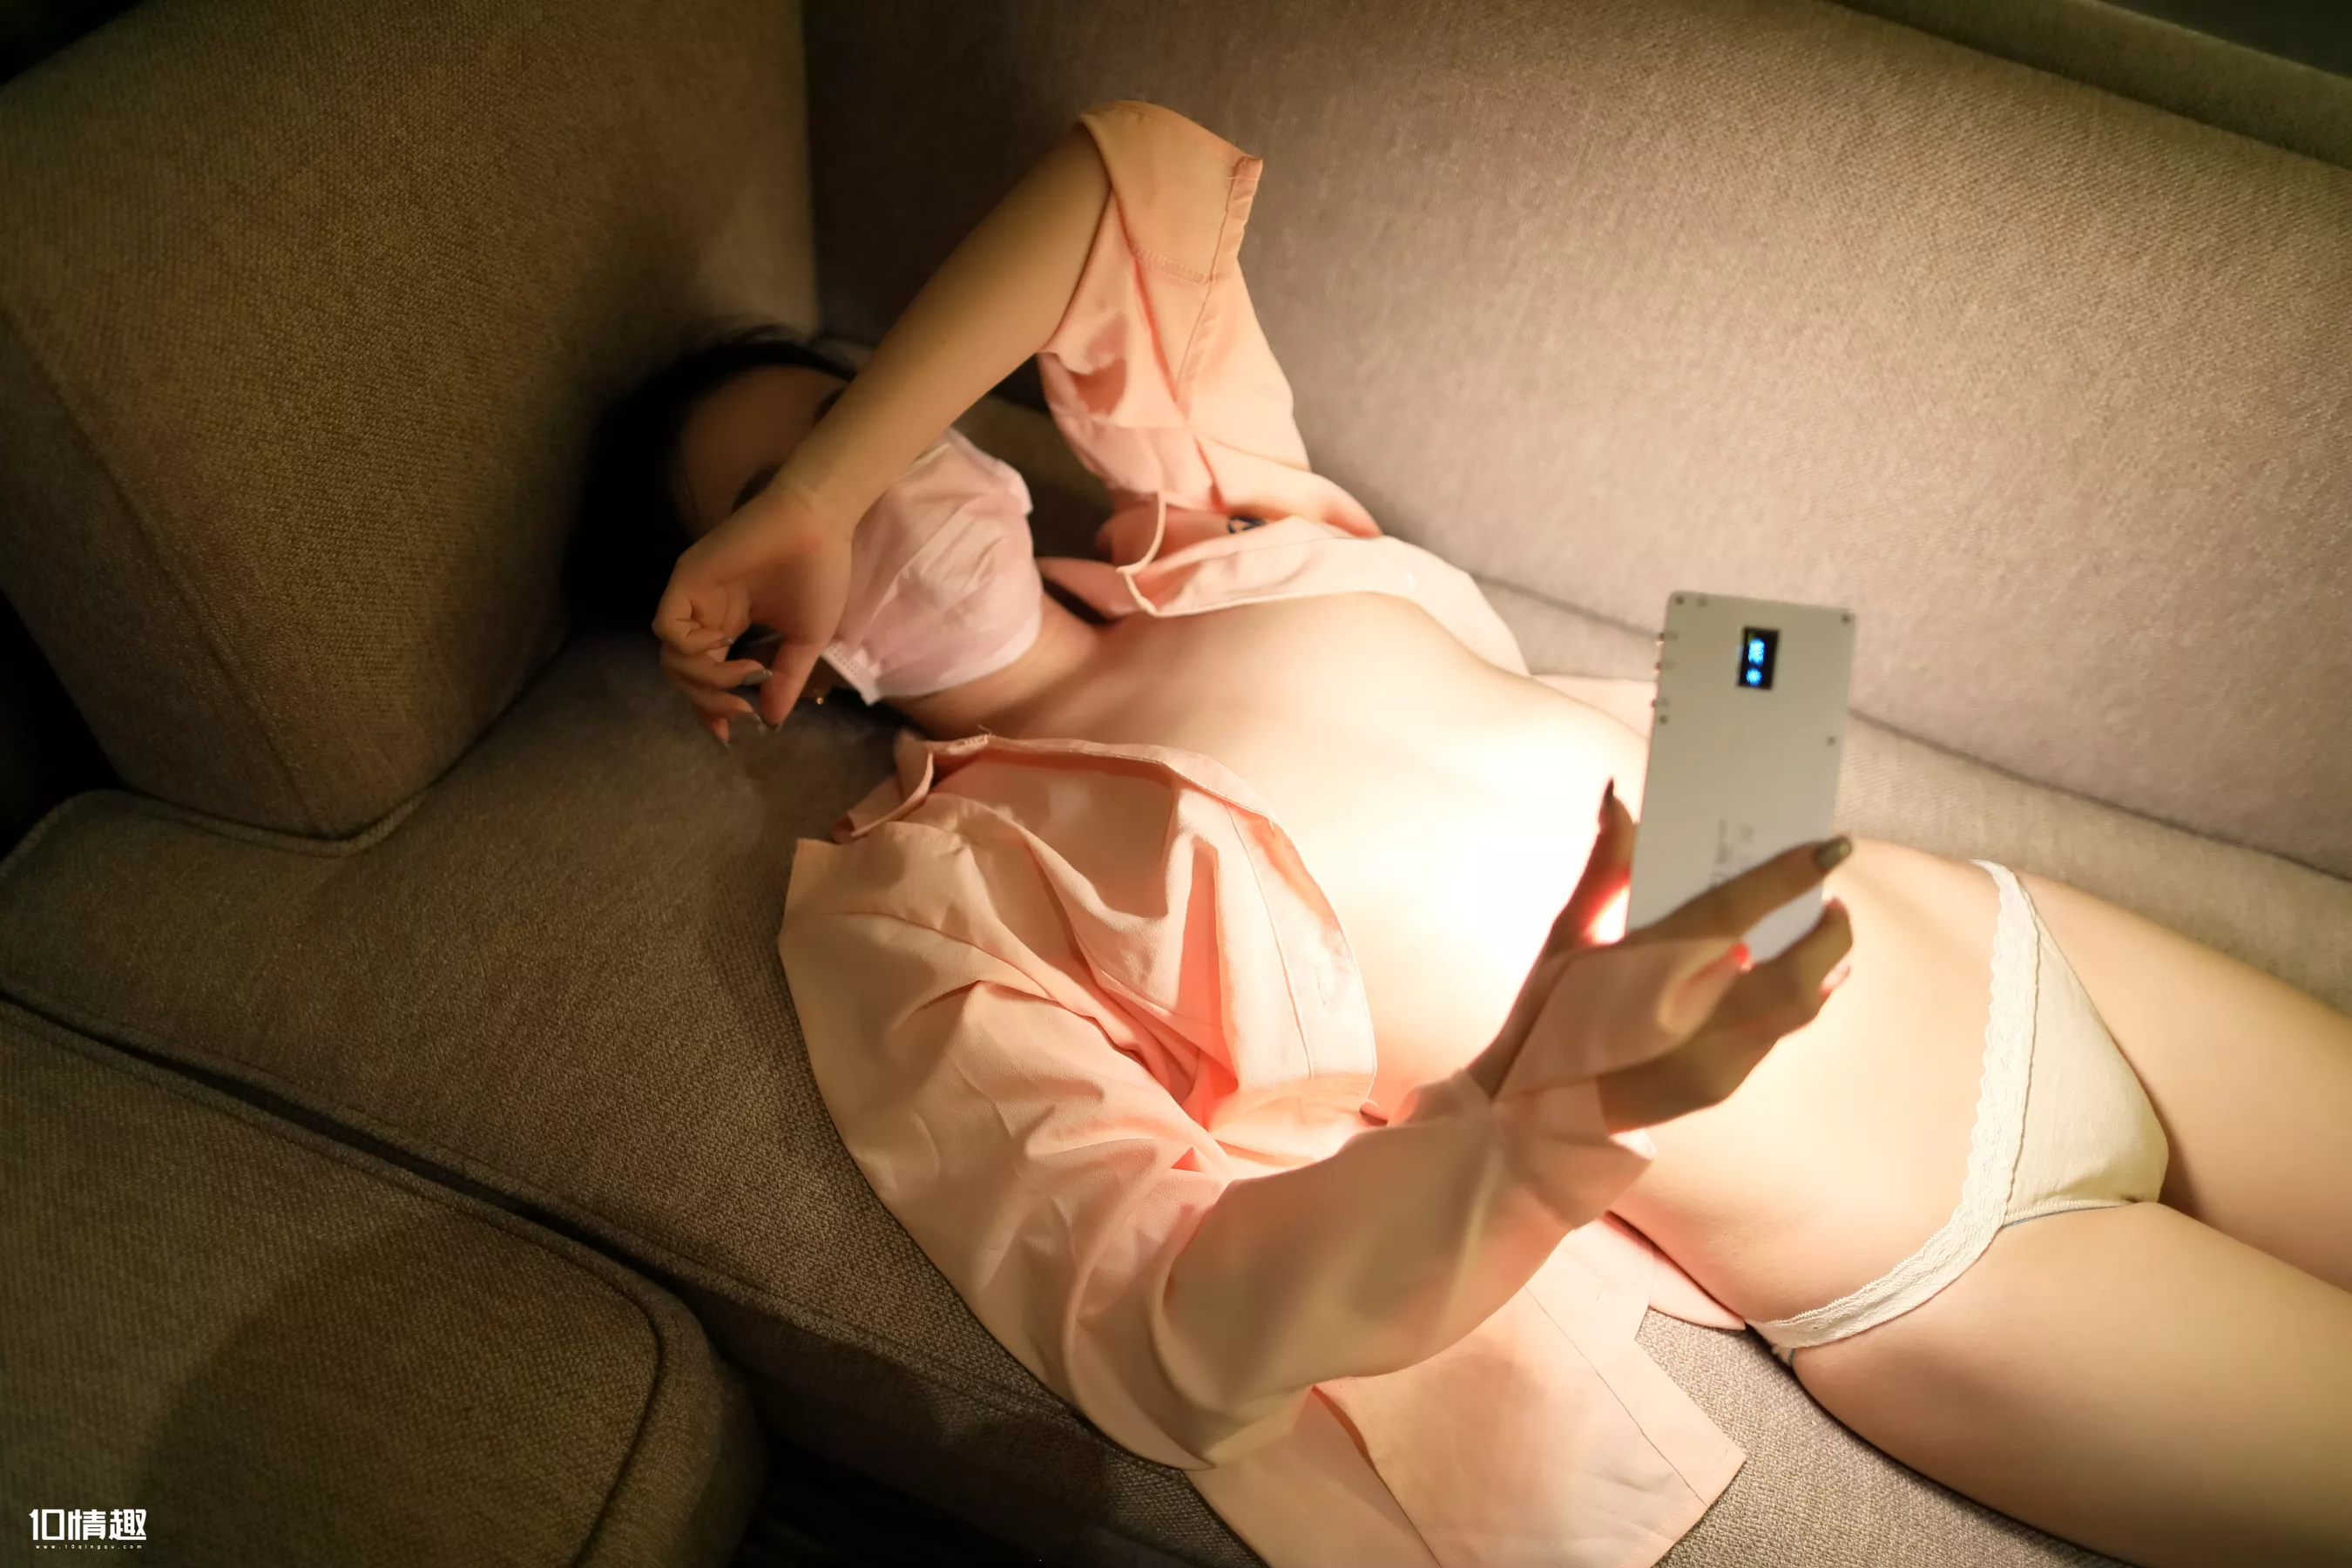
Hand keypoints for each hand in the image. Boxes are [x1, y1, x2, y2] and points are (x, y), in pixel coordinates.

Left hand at [651, 479, 854, 743]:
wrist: (818, 525)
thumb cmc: (818, 574)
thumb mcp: (805, 640)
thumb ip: (785, 679)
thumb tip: (771, 722)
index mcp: (730, 624)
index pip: (705, 675)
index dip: (711, 707)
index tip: (731, 733)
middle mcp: (706, 614)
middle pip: (682, 673)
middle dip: (709, 700)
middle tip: (741, 707)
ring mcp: (693, 598)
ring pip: (672, 658)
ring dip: (705, 680)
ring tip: (745, 673)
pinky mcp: (686, 581)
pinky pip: (667, 629)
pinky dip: (691, 651)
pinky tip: (724, 648)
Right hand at [1467, 783, 1853, 1131]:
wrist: (1535, 1108)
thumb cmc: (1549, 1010)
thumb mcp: (1568, 936)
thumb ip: (1607, 867)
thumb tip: (1621, 798)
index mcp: (1649, 963)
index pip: (1738, 911)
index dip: (1790, 876)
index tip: (1831, 848)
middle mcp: (1691, 1013)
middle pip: (1793, 971)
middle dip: (1828, 933)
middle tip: (1833, 901)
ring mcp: (1711, 1057)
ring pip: (1796, 1008)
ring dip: (1822, 969)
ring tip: (1824, 937)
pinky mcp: (1719, 1086)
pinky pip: (1778, 1037)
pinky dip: (1798, 1003)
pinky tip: (1798, 983)